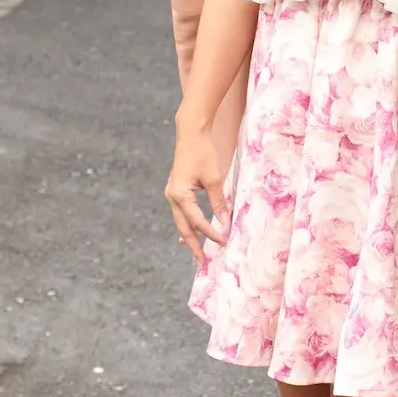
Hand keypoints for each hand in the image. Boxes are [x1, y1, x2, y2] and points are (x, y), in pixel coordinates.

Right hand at [165, 125, 229, 266]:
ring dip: (190, 236)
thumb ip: (218, 202)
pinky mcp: (176, 190)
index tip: (224, 241)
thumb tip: (225, 222)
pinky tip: (191, 234)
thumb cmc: (202, 153)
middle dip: (193, 244)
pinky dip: (188, 224)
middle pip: (184, 227)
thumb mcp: (214, 178)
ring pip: (181, 221)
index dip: (210, 233)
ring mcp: (172, 194)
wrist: (190, 134)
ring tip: (198, 252)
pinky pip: (181, 213)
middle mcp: (172, 197)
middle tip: (202, 262)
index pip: (197, 221)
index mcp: (180, 195)